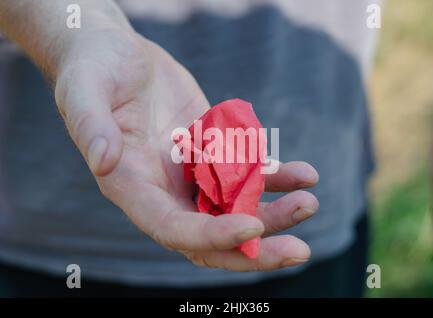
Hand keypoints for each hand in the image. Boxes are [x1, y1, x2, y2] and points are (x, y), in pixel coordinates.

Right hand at [55, 28, 318, 270]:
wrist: (117, 55)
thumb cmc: (92, 69)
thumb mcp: (83, 90)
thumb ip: (90, 126)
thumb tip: (102, 161)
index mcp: (131, 186)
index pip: (171, 228)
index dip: (210, 234)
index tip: (251, 227)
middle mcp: (163, 190)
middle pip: (211, 238)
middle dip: (254, 251)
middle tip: (298, 252)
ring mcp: (191, 174)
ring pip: (236, 210)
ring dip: (275, 213)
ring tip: (309, 200)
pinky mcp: (212, 152)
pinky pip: (247, 174)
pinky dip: (277, 178)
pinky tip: (304, 174)